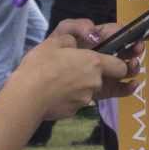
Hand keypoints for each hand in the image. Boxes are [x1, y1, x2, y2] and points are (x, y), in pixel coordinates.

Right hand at [11, 23, 133, 119]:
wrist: (26, 97)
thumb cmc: (41, 65)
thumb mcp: (55, 41)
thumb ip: (73, 37)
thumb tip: (83, 40)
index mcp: (94, 63)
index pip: (122, 67)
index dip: (120, 64)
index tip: (113, 61)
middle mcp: (95, 82)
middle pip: (106, 80)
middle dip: (99, 75)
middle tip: (80, 69)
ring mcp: (86, 100)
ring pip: (91, 91)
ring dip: (83, 86)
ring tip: (62, 81)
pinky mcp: (74, 112)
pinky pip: (77, 102)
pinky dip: (70, 98)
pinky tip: (56, 93)